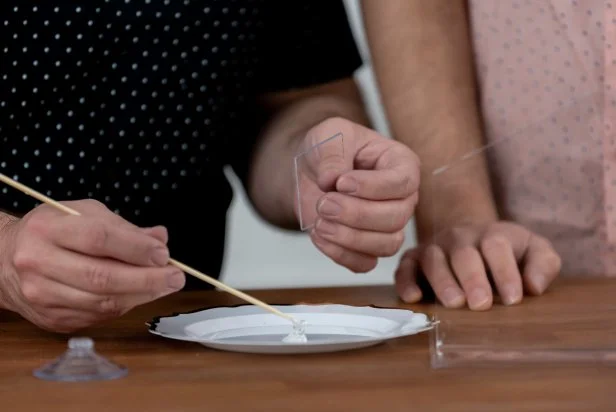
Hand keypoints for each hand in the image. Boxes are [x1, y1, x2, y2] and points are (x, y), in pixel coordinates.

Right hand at [0, 199, 184, 332]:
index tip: (162, 253)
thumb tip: (159, 239)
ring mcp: (42, 295)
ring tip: (164, 285)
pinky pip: (97, 316)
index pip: (98, 238)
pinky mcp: (51, 319)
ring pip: (102, 302)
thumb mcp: (83, 214)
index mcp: (47, 229)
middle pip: (102, 276)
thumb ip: (122, 227)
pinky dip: (124, 306)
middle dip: (147, 279)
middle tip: (175, 277)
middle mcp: (39, 263)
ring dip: (141, 295)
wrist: (5, 260)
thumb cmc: (50, 232)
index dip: (136, 248)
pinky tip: (138, 295)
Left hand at [295, 117, 419, 272]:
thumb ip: (333, 153)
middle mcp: (402, 198)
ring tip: (320, 220)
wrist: (310, 170)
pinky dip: (340, 254)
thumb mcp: (329, 135)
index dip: (373, 187)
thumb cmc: (329, 148)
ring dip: (349, 238)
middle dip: (357, 214)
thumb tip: (332, 180)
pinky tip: (318, 234)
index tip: (342, 182)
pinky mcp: (368, 248)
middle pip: (397, 218)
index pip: (403, 183)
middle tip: (325, 203)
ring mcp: (388, 226)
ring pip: (386, 245)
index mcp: (401, 164)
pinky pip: (365, 264)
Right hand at [394, 221, 560, 309]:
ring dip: (442, 281)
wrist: (470, 237)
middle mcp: (460, 238)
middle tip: (481, 304)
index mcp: (492, 235)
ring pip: (433, 259)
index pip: (497, 246)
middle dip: (472, 279)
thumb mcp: (534, 250)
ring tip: (454, 304)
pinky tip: (413, 298)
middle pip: (464, 254)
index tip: (513, 299)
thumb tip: (533, 286)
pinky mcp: (413, 259)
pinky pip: (405, 267)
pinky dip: (406, 281)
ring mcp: (434, 247)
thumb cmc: (508, 253)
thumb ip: (544, 264)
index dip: (505, 272)